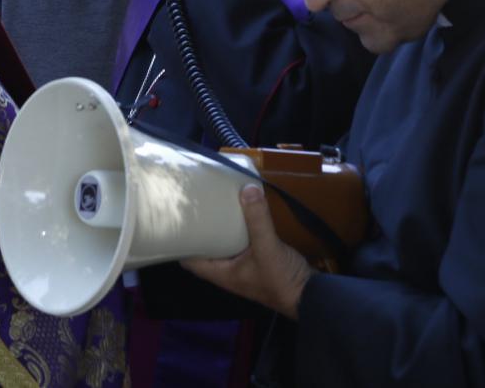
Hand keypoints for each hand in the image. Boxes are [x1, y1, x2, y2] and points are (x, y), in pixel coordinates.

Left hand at [183, 185, 314, 319]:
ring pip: (222, 244)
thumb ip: (258, 220)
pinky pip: (240, 242)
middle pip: (204, 249)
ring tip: (210, 203)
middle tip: (191, 205)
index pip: (188, 260)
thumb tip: (248, 188)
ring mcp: (242, 266)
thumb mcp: (267, 247)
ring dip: (217, 227)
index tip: (172, 221)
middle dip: (198, 230)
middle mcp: (227, 270)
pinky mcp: (257, 260)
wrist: (311, 297)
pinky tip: (238, 212)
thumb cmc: (281, 280)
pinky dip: (236, 228)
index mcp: (220, 273)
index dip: (178, 243)